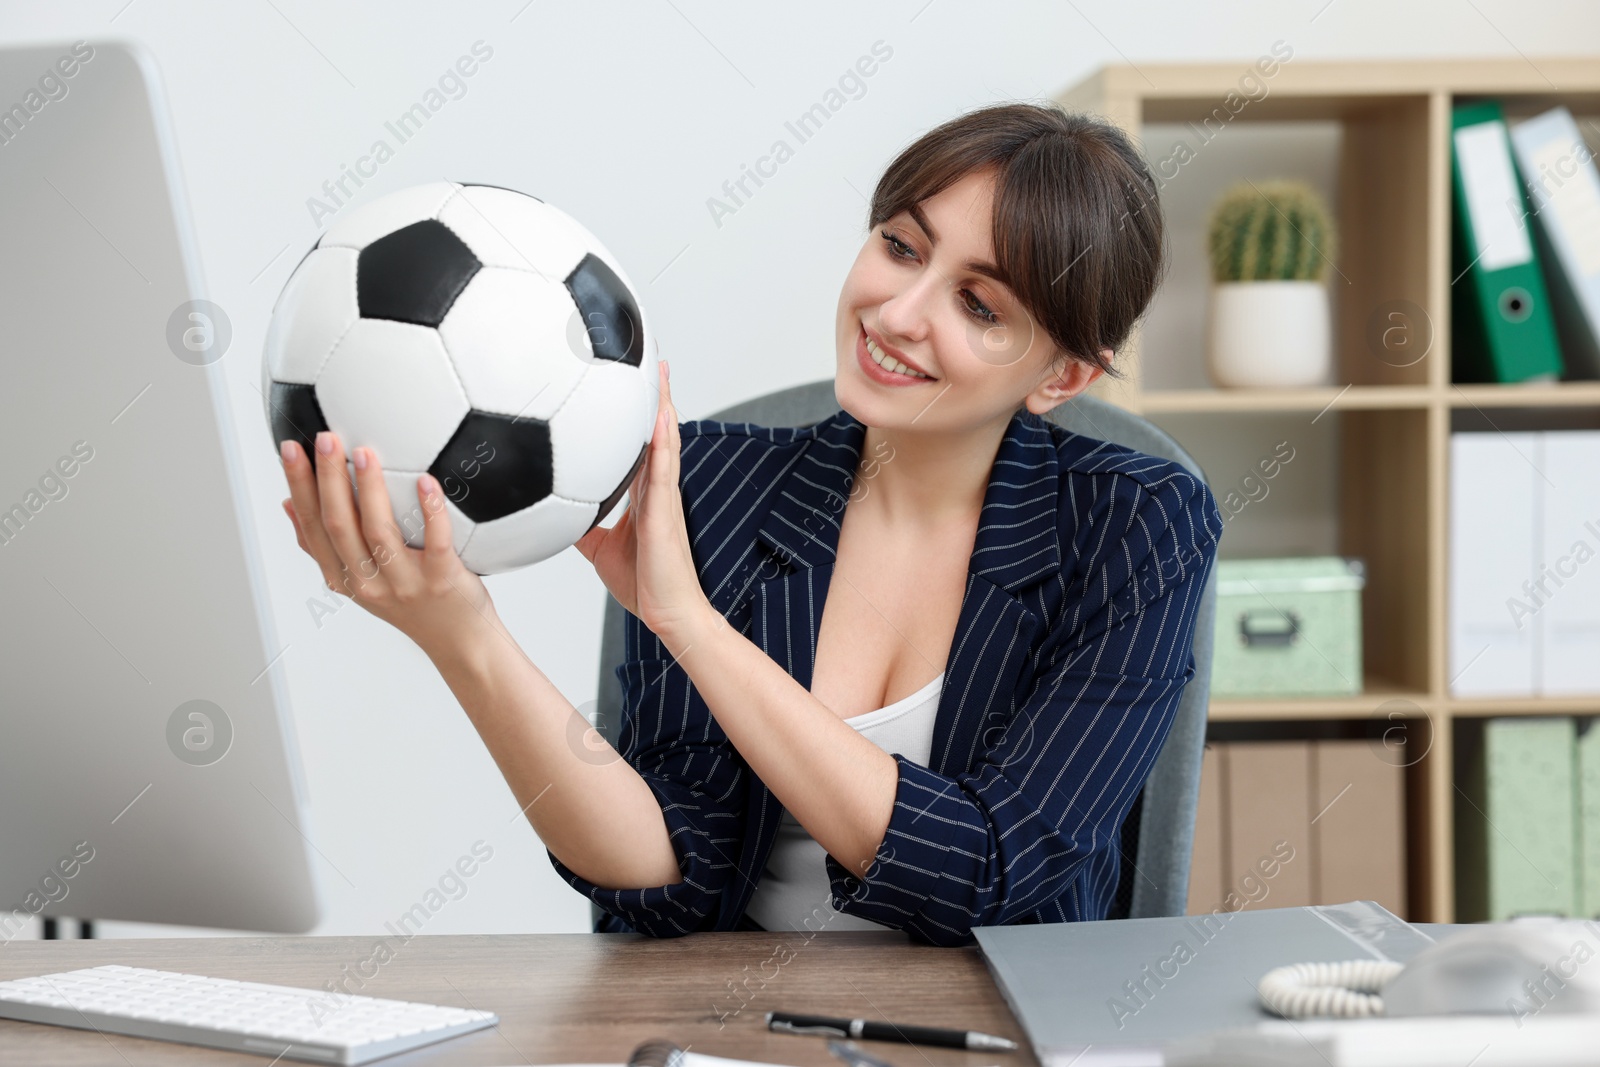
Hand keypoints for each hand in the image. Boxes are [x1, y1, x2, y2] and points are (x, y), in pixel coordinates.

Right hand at [279, 429, 498, 659]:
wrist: (459, 642)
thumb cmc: (412, 603)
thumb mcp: (359, 583)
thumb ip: (325, 548)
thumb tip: (289, 503)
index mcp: (344, 578)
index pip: (313, 527)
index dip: (299, 487)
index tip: (290, 449)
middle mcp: (369, 583)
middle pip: (338, 525)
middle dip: (326, 479)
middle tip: (325, 438)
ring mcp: (405, 583)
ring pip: (378, 531)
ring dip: (369, 488)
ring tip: (364, 452)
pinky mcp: (442, 581)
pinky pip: (435, 542)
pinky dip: (430, 510)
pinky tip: (426, 481)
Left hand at [574, 359, 709, 642]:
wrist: (666, 613)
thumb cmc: (643, 585)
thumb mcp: (599, 549)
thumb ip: (582, 527)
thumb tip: (553, 514)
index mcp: (643, 495)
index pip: (640, 444)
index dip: (638, 414)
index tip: (632, 383)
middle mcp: (656, 489)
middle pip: (657, 432)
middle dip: (655, 396)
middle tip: (650, 358)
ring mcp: (664, 497)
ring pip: (664, 440)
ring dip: (662, 405)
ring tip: (658, 371)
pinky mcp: (665, 510)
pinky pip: (664, 468)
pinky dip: (662, 440)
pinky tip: (659, 415)